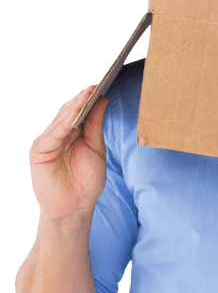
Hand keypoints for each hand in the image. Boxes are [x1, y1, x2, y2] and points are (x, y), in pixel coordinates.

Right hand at [28, 86, 108, 225]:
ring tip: (87, 95)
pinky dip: (63, 124)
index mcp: (71, 134)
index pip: (79, 112)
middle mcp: (57, 135)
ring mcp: (47, 142)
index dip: (89, 99)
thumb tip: (102, 100)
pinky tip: (74, 115)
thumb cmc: (86, 181)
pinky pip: (53, 135)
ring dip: (74, 108)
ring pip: (61, 121)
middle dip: (82, 99)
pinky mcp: (39, 151)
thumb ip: (96, 125)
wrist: (75, 207)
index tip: (101, 85)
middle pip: (69, 113)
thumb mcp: (96, 149)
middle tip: (96, 85)